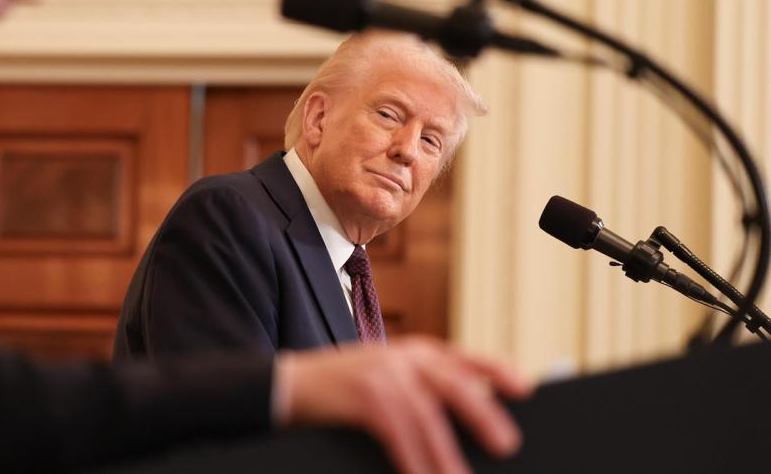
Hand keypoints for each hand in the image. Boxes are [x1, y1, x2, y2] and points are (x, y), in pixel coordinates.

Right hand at [277, 336, 532, 473]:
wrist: (285, 385)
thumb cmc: (340, 391)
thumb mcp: (385, 379)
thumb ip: (420, 391)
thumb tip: (468, 422)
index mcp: (415, 352)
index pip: (466, 357)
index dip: (498, 370)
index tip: (525, 390)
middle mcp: (403, 357)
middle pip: (455, 382)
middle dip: (484, 413)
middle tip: (507, 444)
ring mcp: (381, 372)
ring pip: (427, 414)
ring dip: (446, 453)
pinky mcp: (362, 394)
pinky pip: (397, 431)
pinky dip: (413, 459)